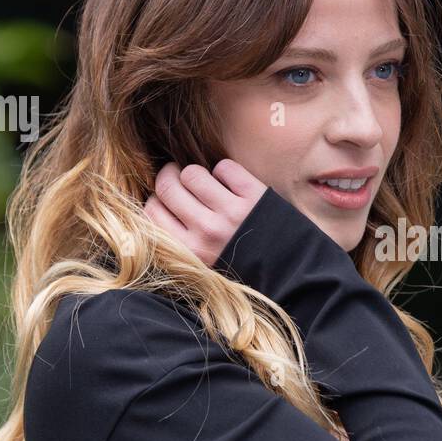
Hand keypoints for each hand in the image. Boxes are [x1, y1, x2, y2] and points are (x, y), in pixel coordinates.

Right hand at [144, 159, 266, 268]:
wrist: (289, 272)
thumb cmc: (240, 268)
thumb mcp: (202, 264)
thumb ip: (179, 240)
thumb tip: (158, 204)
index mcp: (189, 251)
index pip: (151, 211)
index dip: (156, 199)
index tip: (167, 200)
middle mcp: (207, 231)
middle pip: (166, 186)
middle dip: (169, 176)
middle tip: (179, 179)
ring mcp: (231, 213)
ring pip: (192, 172)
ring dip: (197, 173)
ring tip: (206, 183)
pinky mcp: (254, 196)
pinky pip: (224, 168)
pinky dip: (225, 171)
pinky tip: (231, 185)